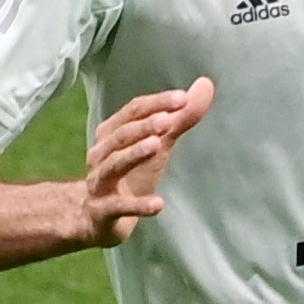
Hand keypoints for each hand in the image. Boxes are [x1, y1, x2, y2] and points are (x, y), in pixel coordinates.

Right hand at [82, 79, 215, 246]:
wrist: (97, 217)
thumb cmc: (130, 175)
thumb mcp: (158, 146)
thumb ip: (179, 119)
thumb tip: (205, 85)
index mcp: (111, 134)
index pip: (132, 111)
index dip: (156, 103)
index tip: (183, 97)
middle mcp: (100, 154)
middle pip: (121, 135)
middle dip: (144, 126)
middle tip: (168, 120)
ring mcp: (99, 182)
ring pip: (114, 164)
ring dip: (134, 154)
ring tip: (157, 146)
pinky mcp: (102, 210)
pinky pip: (119, 206)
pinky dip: (138, 205)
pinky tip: (159, 204)